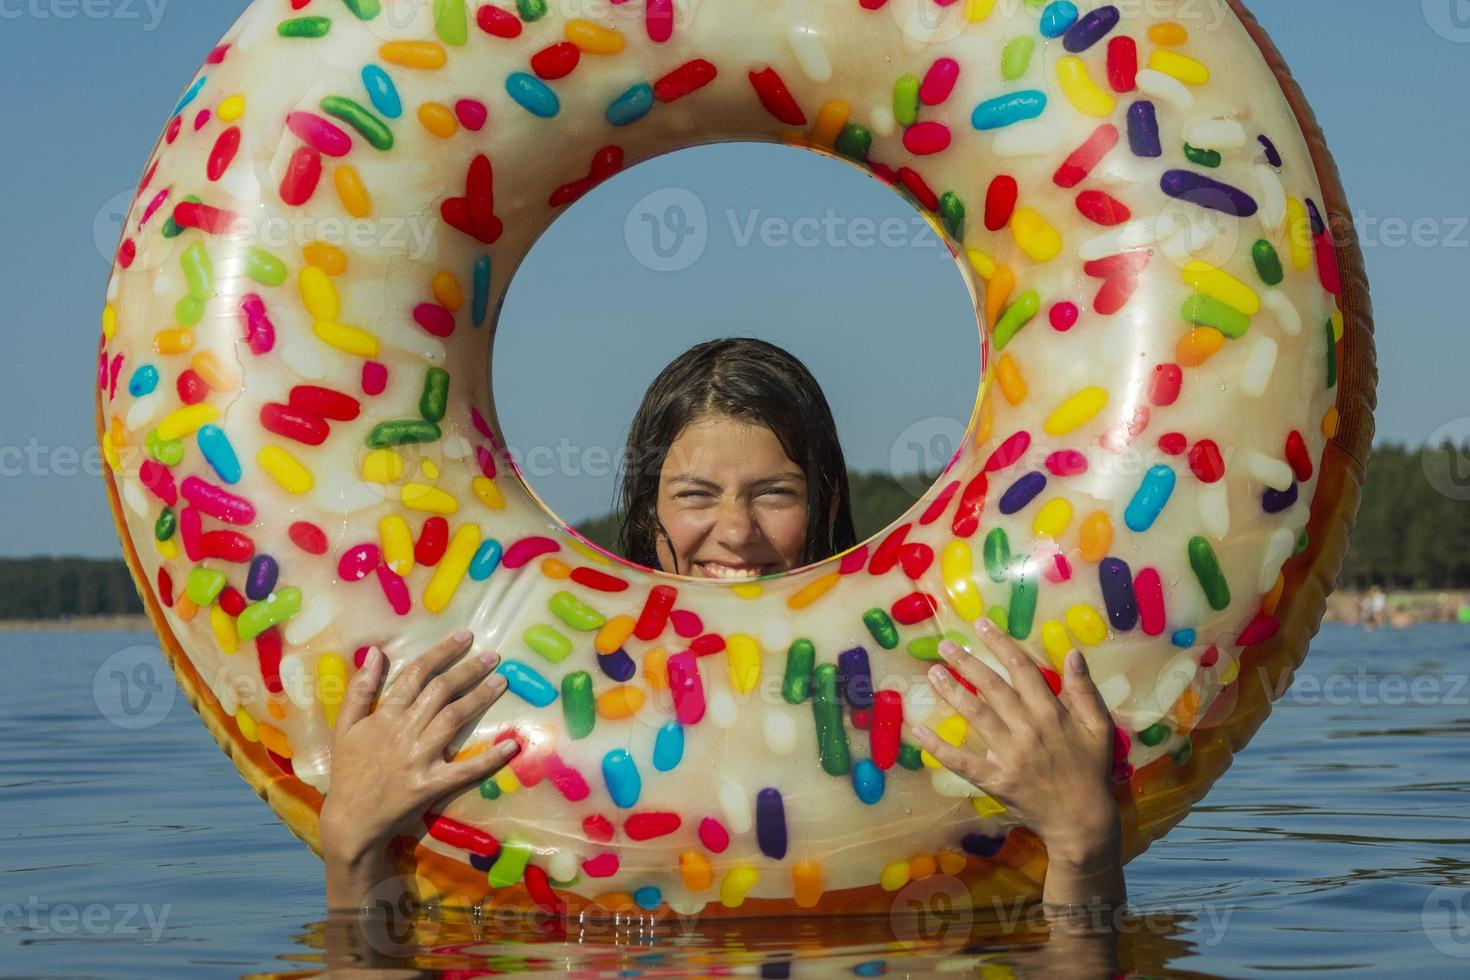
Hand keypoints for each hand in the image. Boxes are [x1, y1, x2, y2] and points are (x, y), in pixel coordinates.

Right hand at [320, 629, 518, 908]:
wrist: (350, 821)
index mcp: (384, 715)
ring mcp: (419, 759)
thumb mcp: (345, 727)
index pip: (417, 674)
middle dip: (469, 670)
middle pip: (441, 692)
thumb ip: (360, 689)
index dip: (442, 652)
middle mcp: (404, 732)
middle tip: (494, 656)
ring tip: (502, 681)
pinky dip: (490, 757)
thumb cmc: (349, 772)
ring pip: (454, 719)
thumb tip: (375, 652)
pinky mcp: (432, 785)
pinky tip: (512, 744)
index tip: (465, 637)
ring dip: (481, 698)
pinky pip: (465, 769)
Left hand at [910, 618, 1124, 908]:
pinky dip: (939, 746)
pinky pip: (962, 761)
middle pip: (992, 687)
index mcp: (1052, 712)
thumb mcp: (1098, 727)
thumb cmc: (1090, 769)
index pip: (1022, 668)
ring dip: (952, 692)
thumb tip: (1072, 653)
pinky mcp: (995, 779)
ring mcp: (1009, 755)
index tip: (980, 625)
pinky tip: (918, 729)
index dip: (1000, 643)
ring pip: (975, 716)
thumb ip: (1084, 690)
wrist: (1082, 820)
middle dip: (967, 662)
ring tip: (932, 673)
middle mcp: (1028, 728)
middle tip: (943, 645)